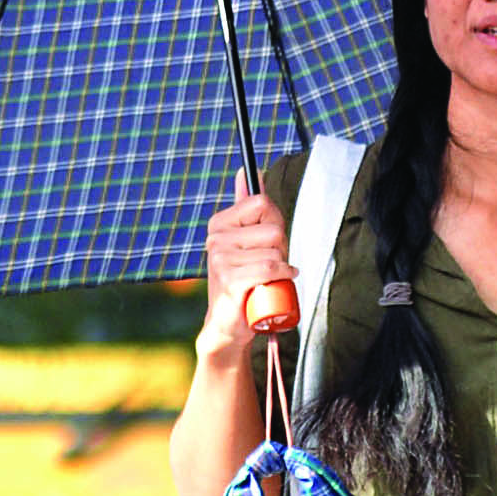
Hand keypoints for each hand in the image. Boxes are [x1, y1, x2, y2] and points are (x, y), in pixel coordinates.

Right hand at [196, 187, 295, 359]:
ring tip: (265, 281)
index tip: (266, 243)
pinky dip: (281, 278)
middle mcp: (216, 238)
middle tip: (267, 268)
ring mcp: (220, 259)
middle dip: (280, 249)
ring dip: (280, 269)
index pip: (262, 203)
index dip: (275, 224)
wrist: (228, 325)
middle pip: (273, 229)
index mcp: (220, 224)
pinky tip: (274, 286)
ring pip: (275, 252)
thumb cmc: (243, 281)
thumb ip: (246, 204)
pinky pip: (270, 269)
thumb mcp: (246, 239)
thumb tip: (248, 170)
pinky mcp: (230, 280)